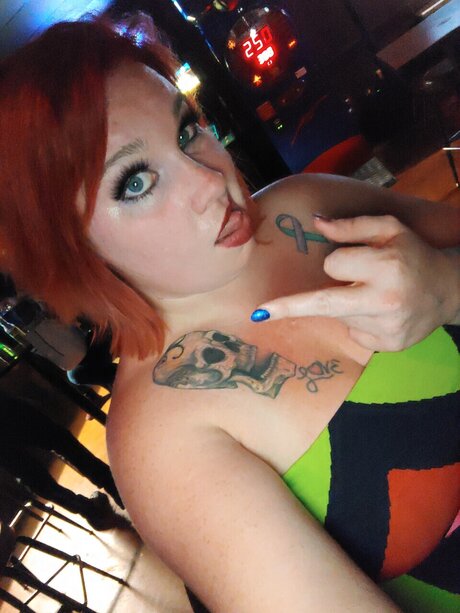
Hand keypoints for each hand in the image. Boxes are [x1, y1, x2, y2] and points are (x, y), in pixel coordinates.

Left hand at [252, 215, 458, 350]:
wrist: (449, 290)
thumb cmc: (414, 254)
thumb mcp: (389, 228)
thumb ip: (352, 225)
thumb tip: (316, 223)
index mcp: (386, 266)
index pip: (335, 266)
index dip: (339, 262)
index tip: (345, 262)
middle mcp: (385, 301)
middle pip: (323, 304)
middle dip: (289, 307)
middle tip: (258, 316)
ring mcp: (386, 329)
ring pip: (339, 317)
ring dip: (346, 305)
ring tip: (376, 295)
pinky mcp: (387, 346)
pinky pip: (354, 333)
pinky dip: (358, 322)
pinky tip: (380, 314)